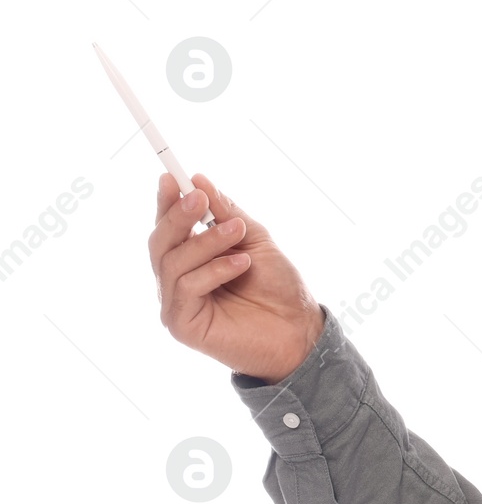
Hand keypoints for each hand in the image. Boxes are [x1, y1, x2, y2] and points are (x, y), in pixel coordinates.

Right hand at [149, 171, 324, 381]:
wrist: (299, 328)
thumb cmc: (277, 287)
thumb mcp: (255, 240)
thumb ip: (227, 213)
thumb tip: (199, 181)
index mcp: (192, 258)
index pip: (169, 227)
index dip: (166, 202)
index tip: (171, 176)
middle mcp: (178, 279)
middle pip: (160, 242)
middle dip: (178, 216)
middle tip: (198, 198)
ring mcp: (176, 303)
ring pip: (173, 262)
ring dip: (206, 242)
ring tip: (238, 232)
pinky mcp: (181, 324)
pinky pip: (185, 287)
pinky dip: (213, 270)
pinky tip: (241, 264)